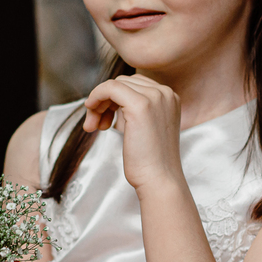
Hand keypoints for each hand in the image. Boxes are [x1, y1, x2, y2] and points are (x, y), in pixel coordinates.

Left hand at [82, 74, 182, 191]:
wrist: (159, 180)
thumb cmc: (151, 161)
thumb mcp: (148, 128)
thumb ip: (137, 110)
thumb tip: (109, 100)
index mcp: (170, 98)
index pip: (135, 85)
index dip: (114, 100)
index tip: (104, 120)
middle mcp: (165, 93)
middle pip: (124, 82)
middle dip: (105, 101)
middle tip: (96, 125)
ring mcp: (154, 97)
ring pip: (116, 84)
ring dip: (99, 102)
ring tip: (94, 125)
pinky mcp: (140, 105)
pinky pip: (110, 88)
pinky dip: (96, 96)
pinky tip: (91, 112)